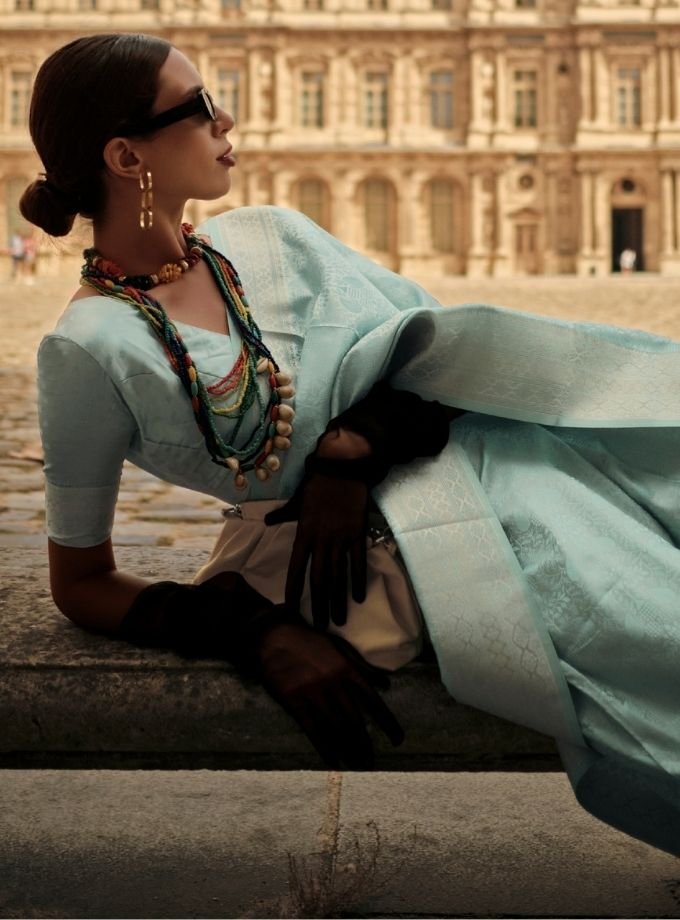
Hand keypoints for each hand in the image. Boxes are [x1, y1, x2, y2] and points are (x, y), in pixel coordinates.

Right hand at [256, 619, 403, 767]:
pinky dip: (324, 747)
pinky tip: (333, 760)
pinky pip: (312, 728)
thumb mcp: (340, 647)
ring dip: (348, 749)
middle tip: (372, 763)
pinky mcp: (294, 700)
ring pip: (335, 727)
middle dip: (365, 743)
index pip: (372, 700)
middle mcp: (333, 683)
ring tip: (357, 766)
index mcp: (346, 669)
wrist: (274, 635)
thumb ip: (362, 666)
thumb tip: (386, 685)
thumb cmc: (309, 640)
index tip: (397, 739)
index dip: (387, 722)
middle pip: (354, 719)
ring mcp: (312, 692)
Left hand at [265, 473, 368, 629]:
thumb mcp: (296, 501)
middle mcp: (322, 540)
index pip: (296, 568)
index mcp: (304, 533)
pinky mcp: (358, 534)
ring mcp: (341, 538)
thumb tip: (266, 522)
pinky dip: (358, 580)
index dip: (294, 590)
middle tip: (319, 625)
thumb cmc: (317, 484)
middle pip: (319, 579)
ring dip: (338, 599)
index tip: (291, 609)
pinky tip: (358, 597)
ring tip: (339, 619)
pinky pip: (358, 562)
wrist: (342, 468)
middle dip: (319, 604)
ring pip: (339, 575)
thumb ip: (282, 515)